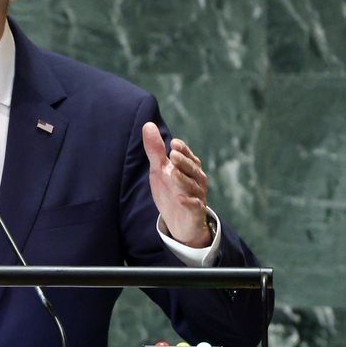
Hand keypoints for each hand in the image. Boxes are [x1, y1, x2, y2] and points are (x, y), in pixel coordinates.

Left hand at [141, 122, 211, 247]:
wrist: (181, 222)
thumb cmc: (171, 190)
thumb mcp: (160, 170)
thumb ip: (155, 150)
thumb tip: (148, 124)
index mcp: (189, 167)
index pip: (187, 155)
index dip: (182, 149)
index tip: (173, 144)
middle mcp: (196, 179)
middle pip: (192, 169)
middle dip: (183, 162)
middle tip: (173, 155)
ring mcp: (197, 195)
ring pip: (192, 186)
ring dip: (183, 180)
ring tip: (173, 173)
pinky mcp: (196, 211)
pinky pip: (194, 206)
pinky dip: (188, 202)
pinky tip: (179, 199)